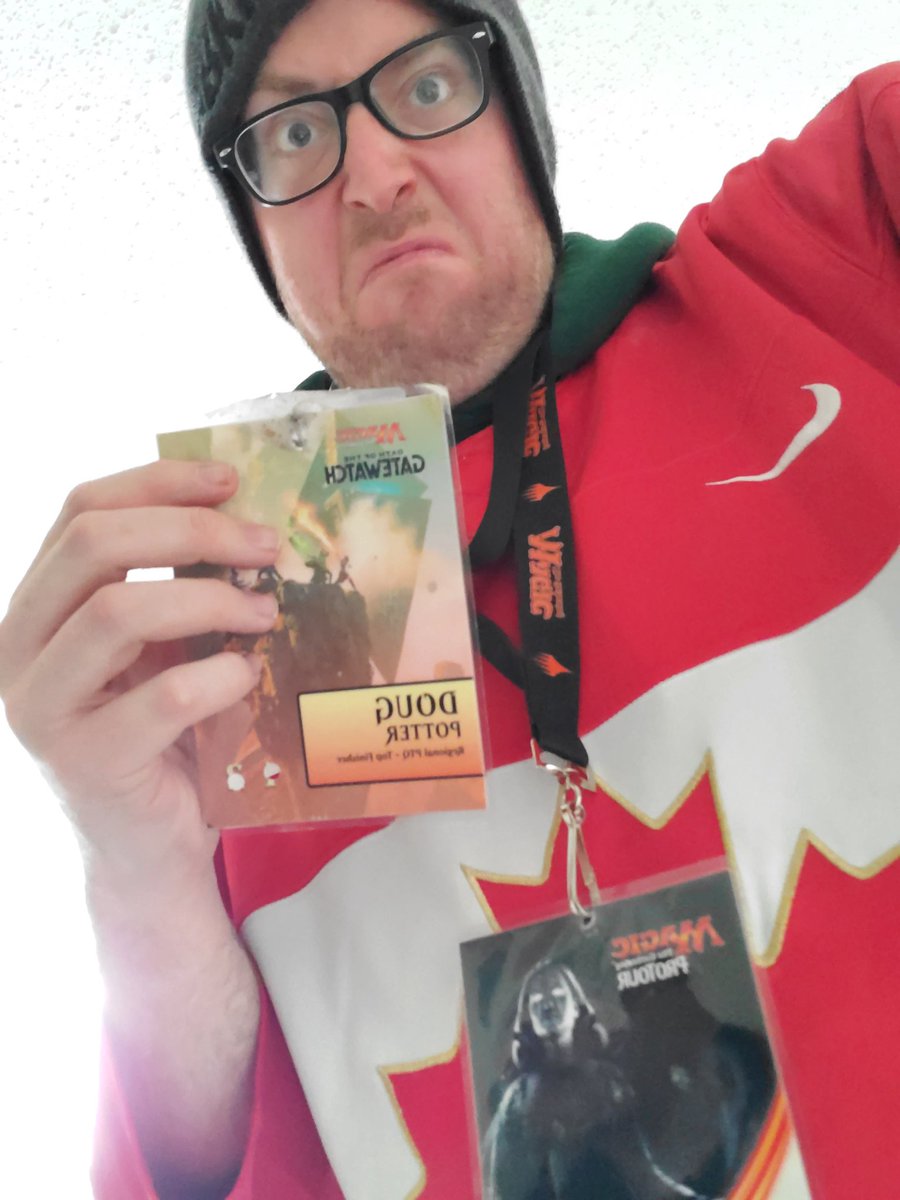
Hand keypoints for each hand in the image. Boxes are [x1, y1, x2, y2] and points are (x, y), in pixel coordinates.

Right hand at [0, 459, 279, 884]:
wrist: (147, 843)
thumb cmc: (160, 732)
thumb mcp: (160, 643)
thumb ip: (175, 584)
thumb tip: (244, 517)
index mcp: (36, 604)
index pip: (81, 510)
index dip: (158, 482)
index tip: (231, 479)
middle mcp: (18, 646)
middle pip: (95, 545)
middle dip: (194, 531)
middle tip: (265, 545)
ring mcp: (41, 706)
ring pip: (117, 610)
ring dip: (210, 599)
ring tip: (265, 610)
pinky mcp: (84, 761)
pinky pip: (162, 697)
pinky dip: (219, 675)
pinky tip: (248, 675)